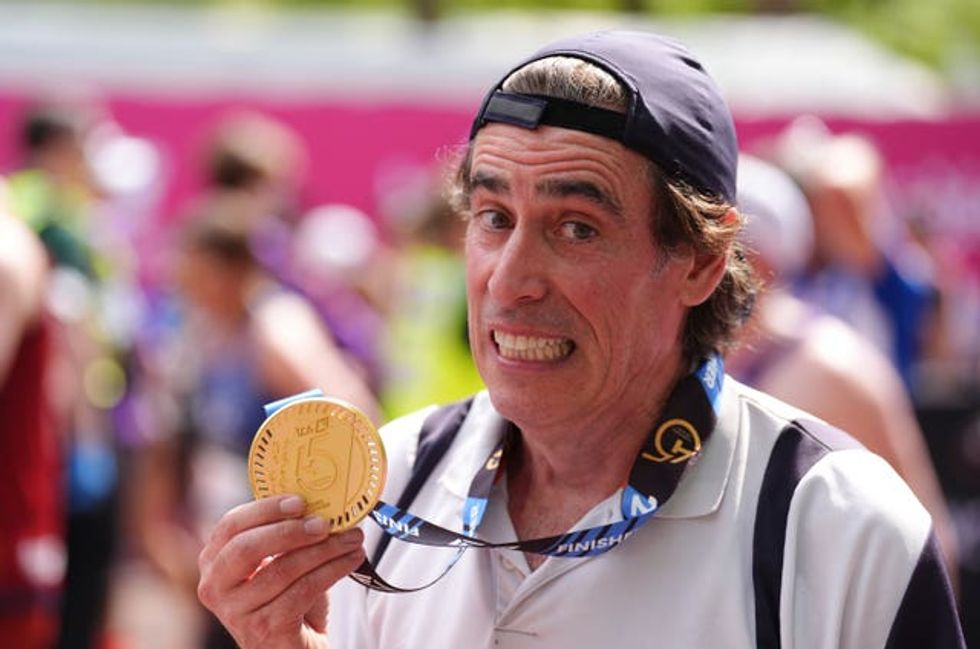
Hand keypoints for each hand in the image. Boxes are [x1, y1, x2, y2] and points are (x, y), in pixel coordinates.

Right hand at [197, 495, 365, 648]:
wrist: (294, 644)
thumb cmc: (287, 596)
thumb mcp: (279, 560)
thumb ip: (285, 532)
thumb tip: (320, 498)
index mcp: (214, 560)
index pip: (231, 525)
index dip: (265, 510)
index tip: (300, 501)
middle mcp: (216, 587)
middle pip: (247, 548)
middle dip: (290, 531)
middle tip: (326, 522)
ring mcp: (237, 613)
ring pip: (283, 570)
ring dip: (325, 550)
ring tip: (352, 538)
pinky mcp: (264, 631)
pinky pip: (302, 592)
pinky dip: (332, 571)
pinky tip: (351, 559)